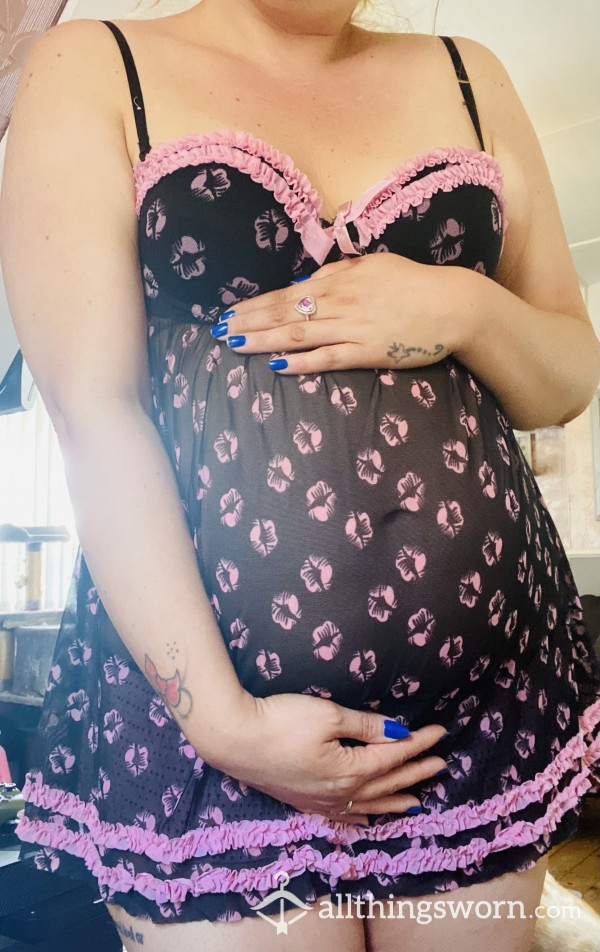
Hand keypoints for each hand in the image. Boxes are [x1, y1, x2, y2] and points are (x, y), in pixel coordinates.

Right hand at [204, 690, 448, 825]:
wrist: (234, 739)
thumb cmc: (280, 720)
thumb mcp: (327, 715)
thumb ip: (364, 726)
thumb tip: (397, 734)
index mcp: (350, 770)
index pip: (393, 756)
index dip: (419, 744)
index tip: (440, 733)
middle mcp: (339, 792)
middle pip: (386, 783)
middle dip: (416, 773)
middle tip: (441, 766)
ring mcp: (320, 801)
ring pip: (368, 805)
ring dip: (395, 801)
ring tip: (418, 802)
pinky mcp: (303, 802)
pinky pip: (343, 816)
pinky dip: (363, 817)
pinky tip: (369, 819)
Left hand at [211, 252, 465, 373]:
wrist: (452, 305)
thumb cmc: (414, 284)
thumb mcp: (373, 266)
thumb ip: (339, 272)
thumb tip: (310, 279)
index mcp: (338, 280)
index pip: (287, 293)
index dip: (255, 304)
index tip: (229, 311)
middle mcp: (338, 302)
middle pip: (283, 312)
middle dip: (247, 321)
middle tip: (217, 330)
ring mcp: (351, 328)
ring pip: (297, 334)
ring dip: (262, 339)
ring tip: (234, 344)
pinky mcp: (366, 352)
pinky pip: (327, 358)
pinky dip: (300, 361)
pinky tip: (276, 365)